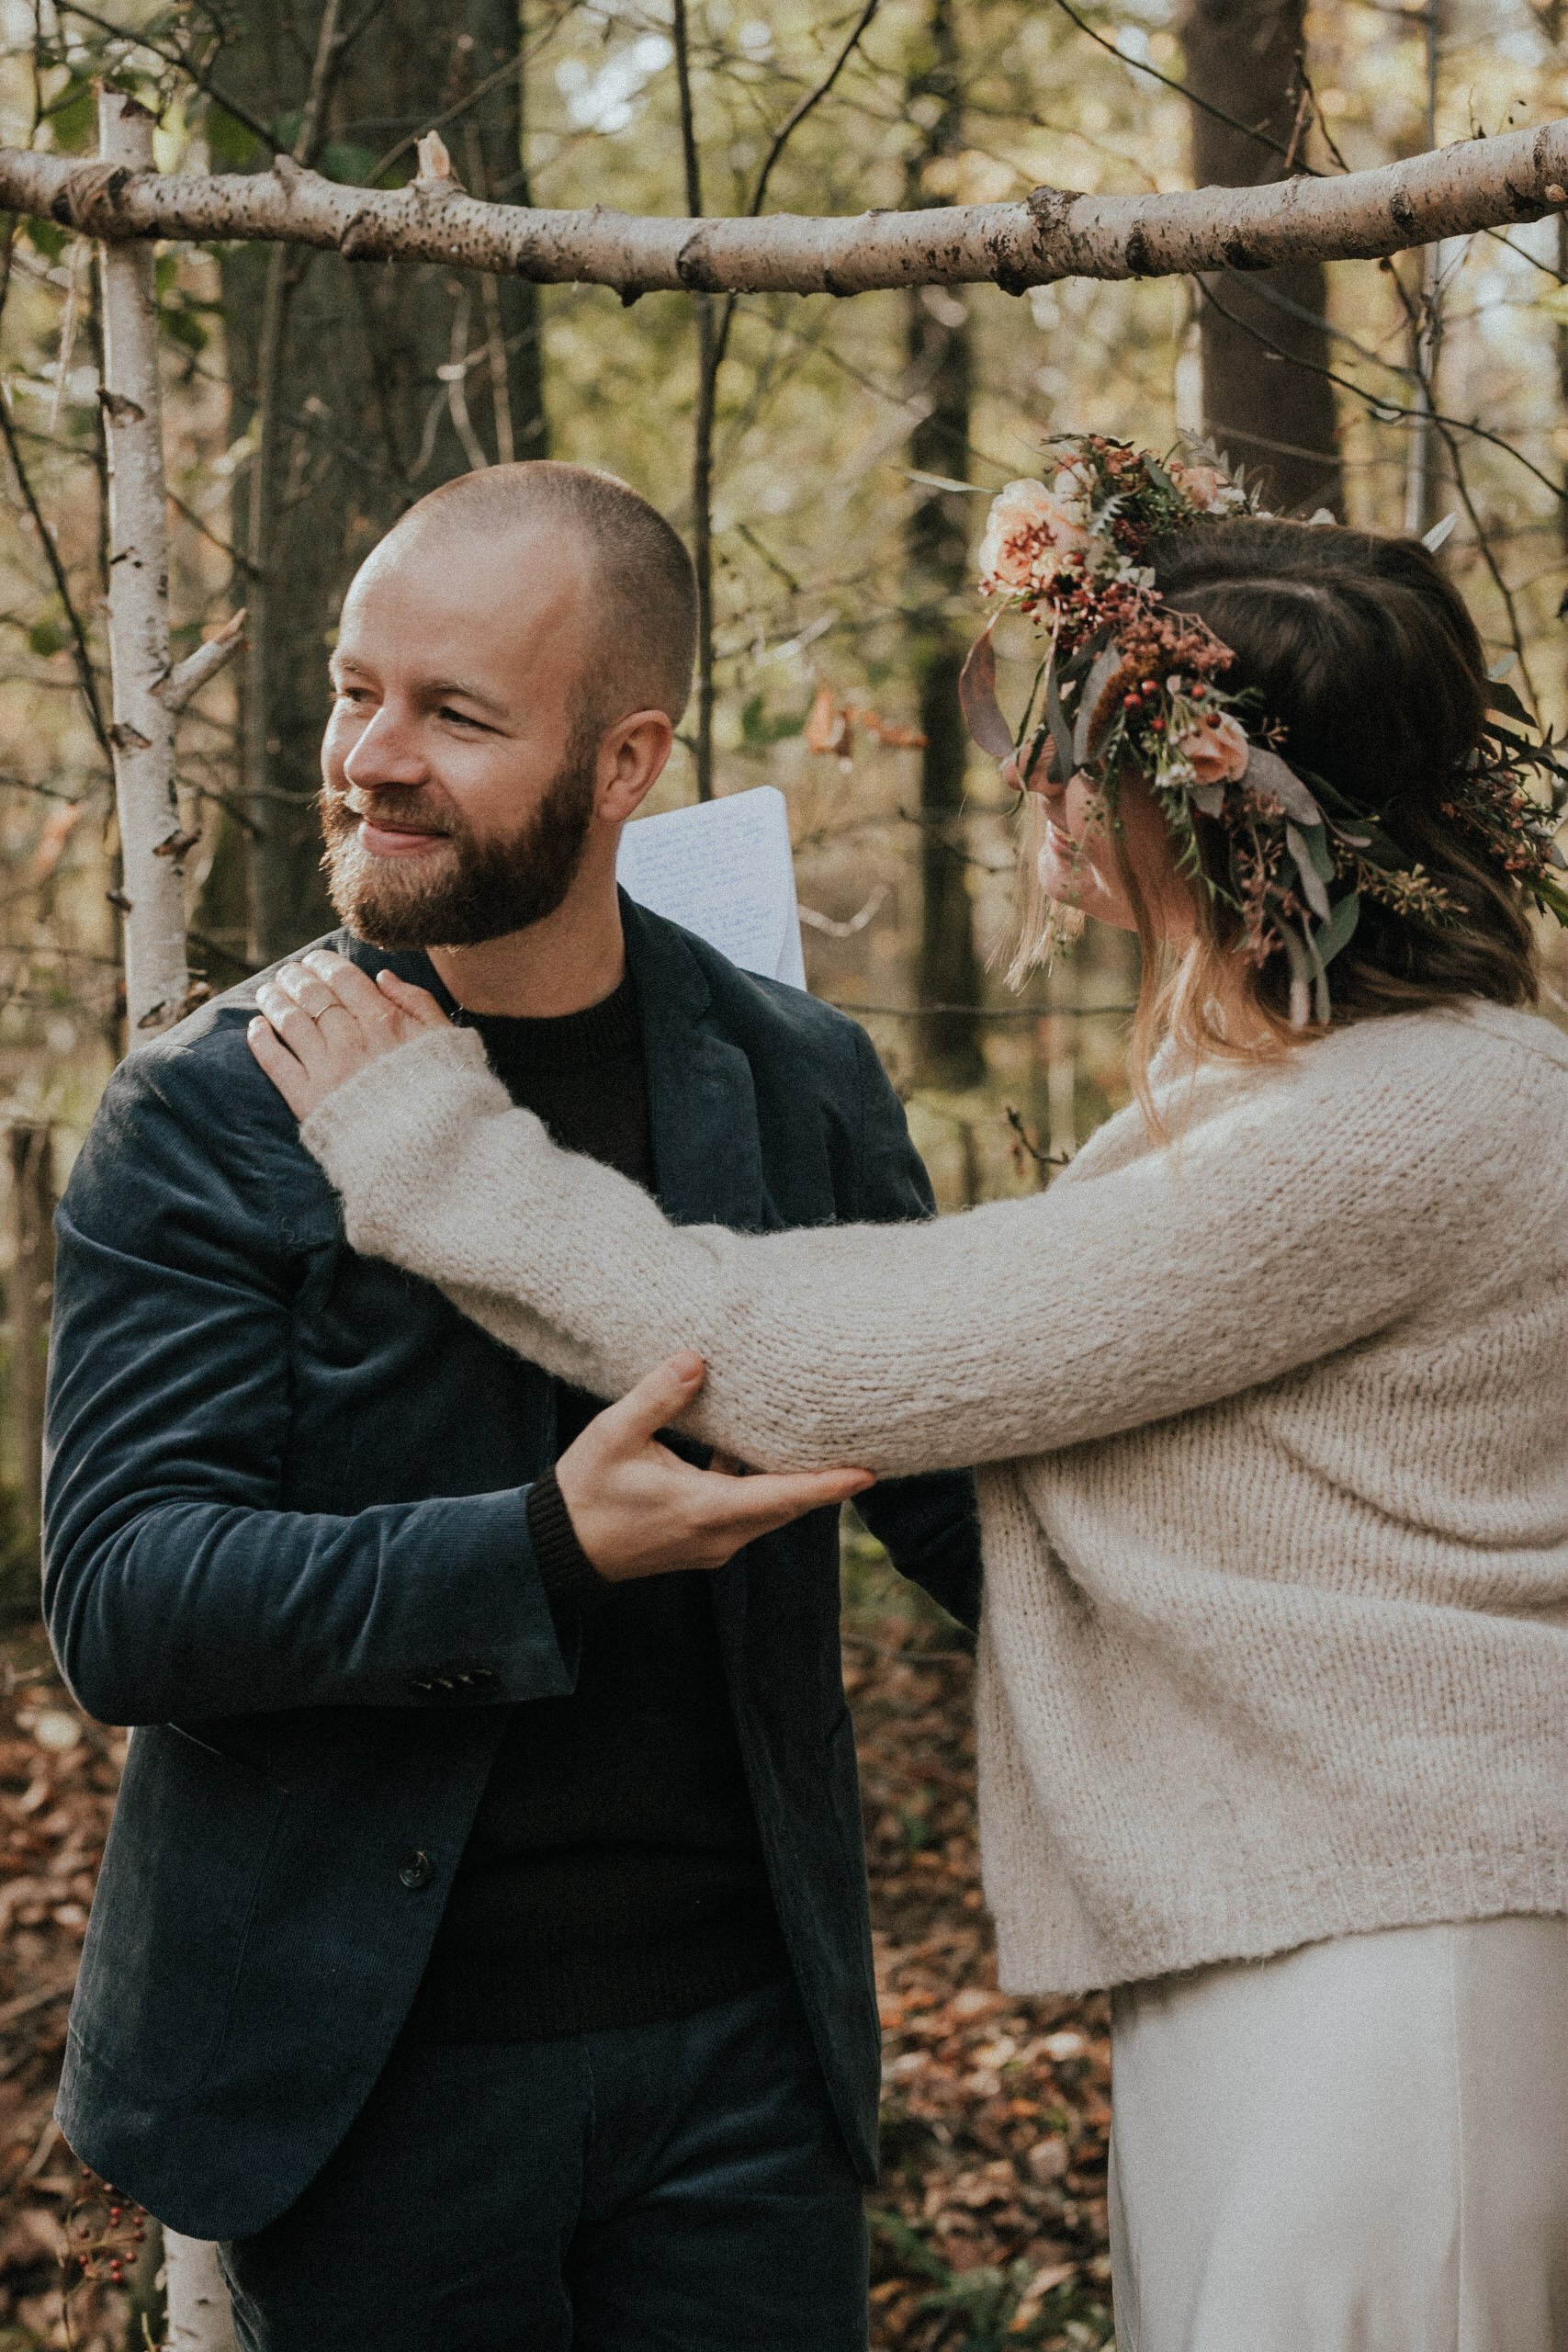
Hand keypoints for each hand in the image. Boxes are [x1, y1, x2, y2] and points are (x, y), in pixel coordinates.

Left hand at [247, 951, 449, 1119]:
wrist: (429, 1149)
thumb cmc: (446, 1095)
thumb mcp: (448, 1041)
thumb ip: (418, 1003)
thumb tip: (383, 977)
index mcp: (385, 1021)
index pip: (343, 978)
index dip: (324, 963)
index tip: (315, 960)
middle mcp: (351, 1039)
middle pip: (312, 994)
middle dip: (295, 977)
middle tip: (287, 972)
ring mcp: (326, 1068)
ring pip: (289, 1021)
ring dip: (274, 1000)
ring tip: (267, 992)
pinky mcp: (308, 1099)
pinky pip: (275, 1061)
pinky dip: (261, 1040)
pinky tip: (256, 1027)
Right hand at [556, 1354, 873, 1580]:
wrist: (557, 1549)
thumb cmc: (585, 1491)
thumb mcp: (615, 1435)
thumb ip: (658, 1397)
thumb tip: (696, 1360)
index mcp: (706, 1509)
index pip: (784, 1497)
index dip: (829, 1484)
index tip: (870, 1472)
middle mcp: (719, 1535)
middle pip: (788, 1507)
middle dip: (824, 1480)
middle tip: (862, 1447)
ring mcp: (712, 1545)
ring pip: (769, 1513)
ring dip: (792, 1485)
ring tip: (822, 1445)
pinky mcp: (701, 1544)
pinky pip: (747, 1515)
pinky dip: (761, 1489)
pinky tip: (758, 1453)